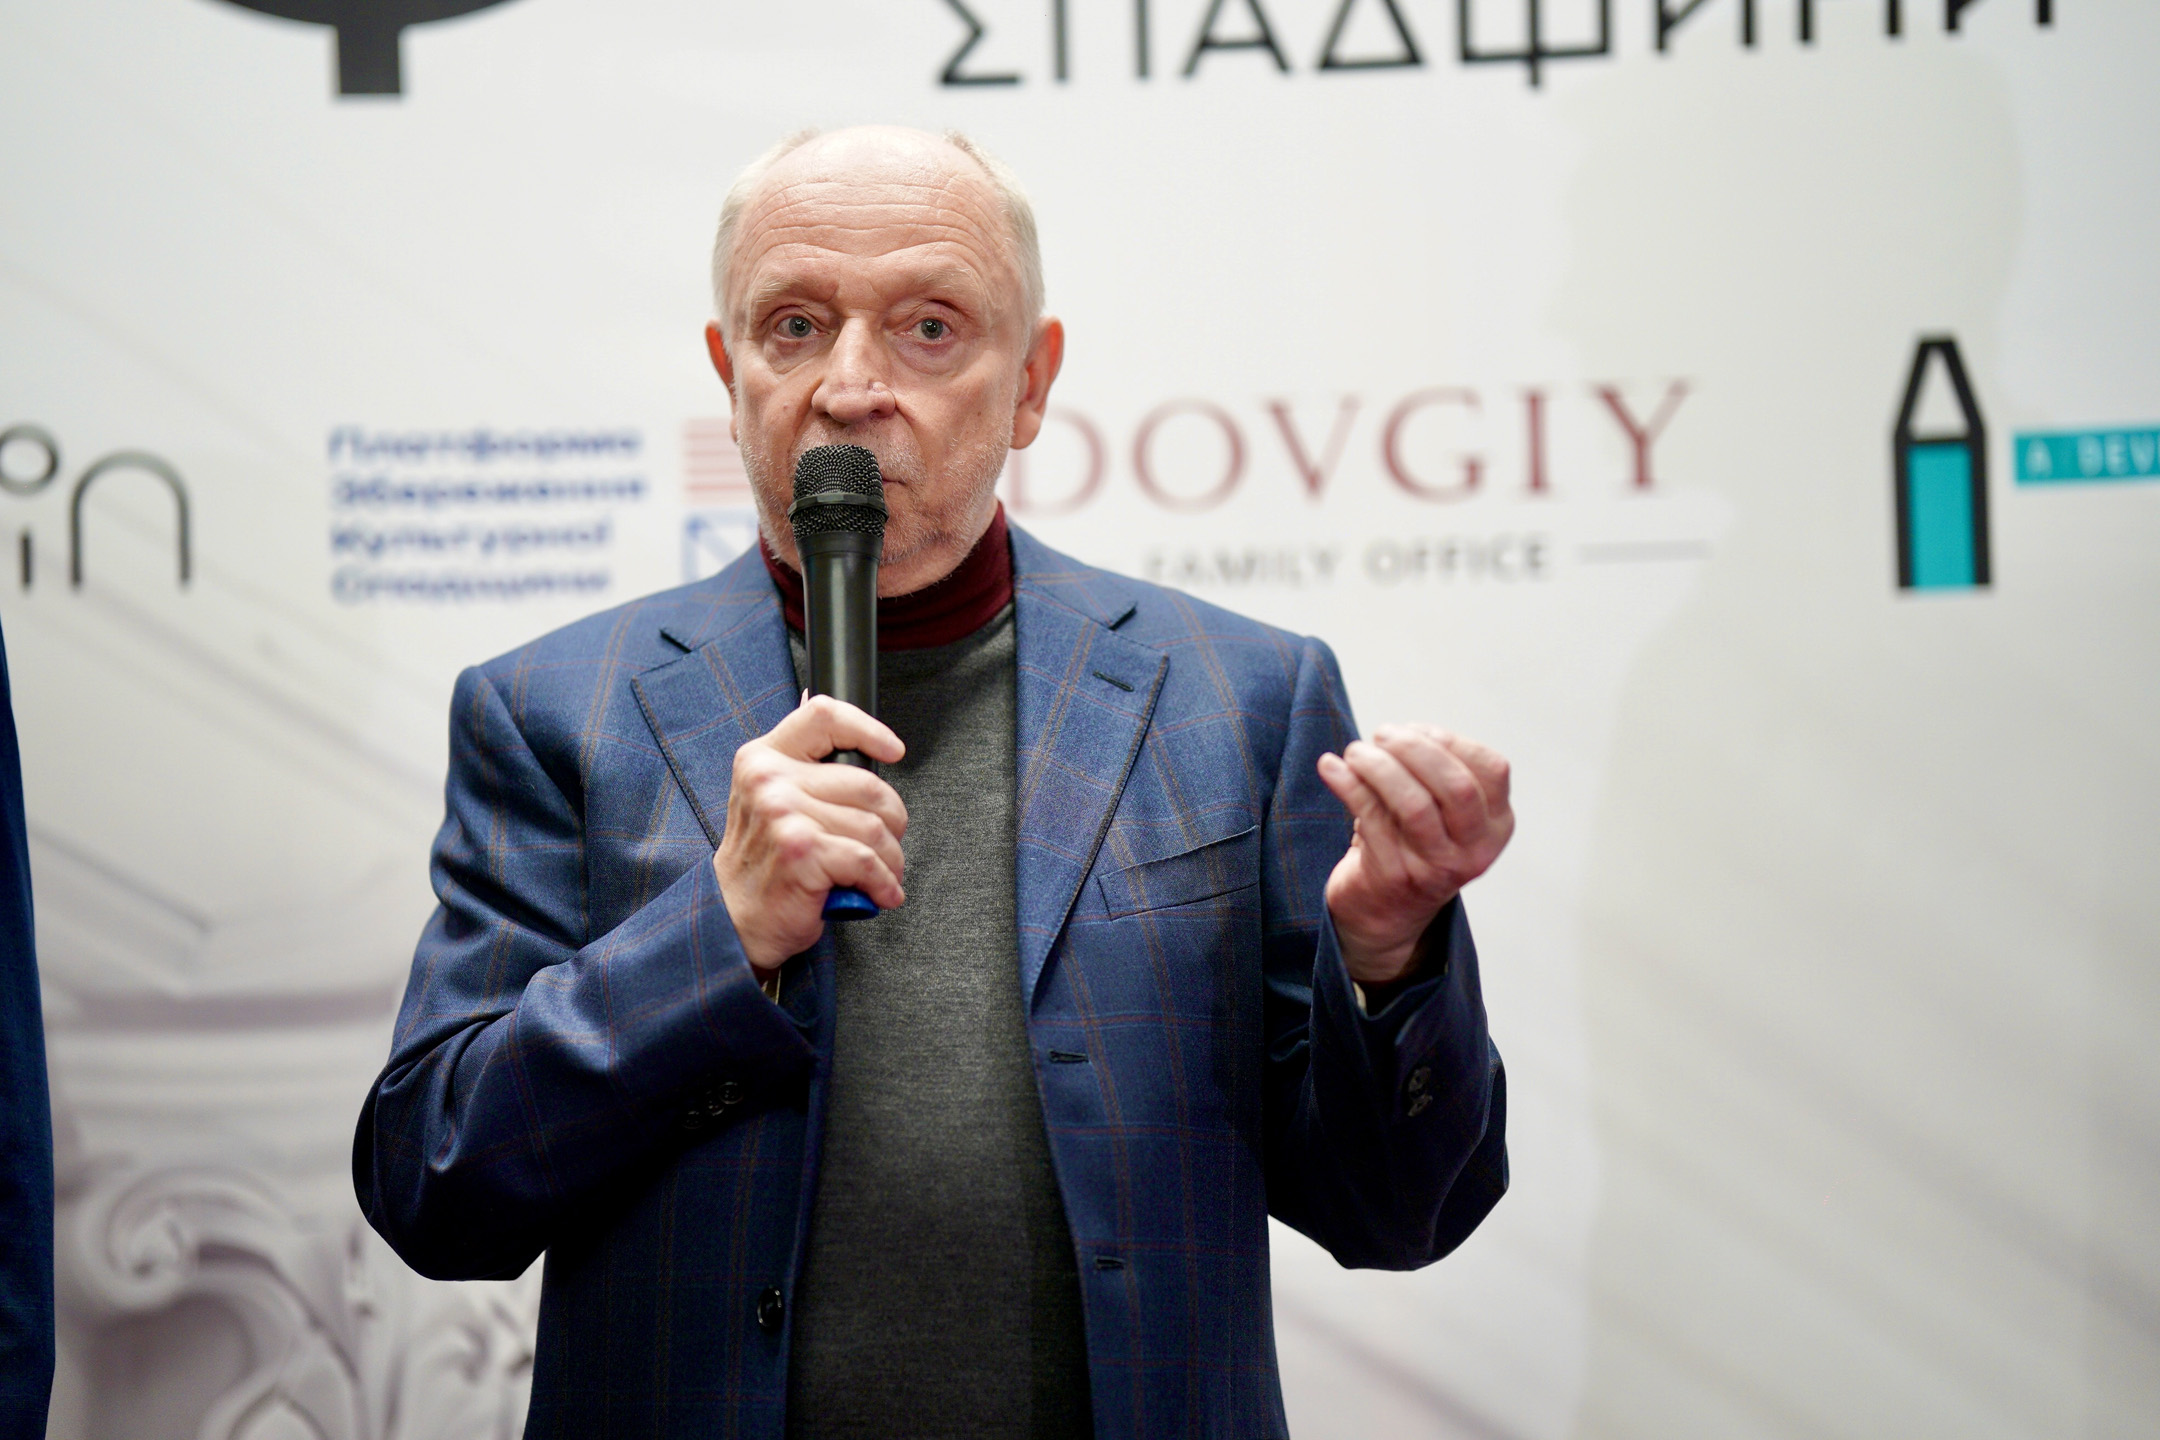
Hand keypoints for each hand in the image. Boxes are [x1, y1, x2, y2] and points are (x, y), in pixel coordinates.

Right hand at [713, 695, 907, 973]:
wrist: (732, 920)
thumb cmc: (767, 864)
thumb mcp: (775, 803)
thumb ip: (812, 776)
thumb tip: (876, 765)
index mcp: (763, 758)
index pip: (823, 716)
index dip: (867, 730)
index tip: (892, 751)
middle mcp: (769, 779)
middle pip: (867, 784)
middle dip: (892, 822)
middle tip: (885, 846)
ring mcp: (783, 813)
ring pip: (874, 826)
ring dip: (890, 858)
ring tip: (880, 874)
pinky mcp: (800, 850)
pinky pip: (867, 860)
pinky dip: (884, 883)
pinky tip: (879, 893)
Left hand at [1316, 725, 1513, 985]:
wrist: (1383, 915)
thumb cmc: (1409, 843)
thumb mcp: (1438, 809)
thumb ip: (1432, 770)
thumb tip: (1402, 734)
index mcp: (1496, 826)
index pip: (1492, 769)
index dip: (1449, 740)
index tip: (1413, 730)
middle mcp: (1475, 851)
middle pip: (1457, 786)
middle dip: (1415, 749)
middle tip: (1381, 735)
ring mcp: (1436, 868)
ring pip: (1414, 804)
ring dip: (1378, 766)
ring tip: (1354, 751)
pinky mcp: (1395, 877)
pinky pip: (1370, 818)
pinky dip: (1347, 784)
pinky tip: (1331, 767)